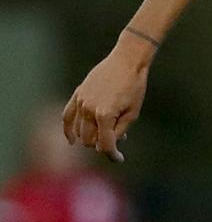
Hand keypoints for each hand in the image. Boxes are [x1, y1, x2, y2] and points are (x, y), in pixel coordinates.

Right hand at [63, 36, 151, 162]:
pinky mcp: (77, 95)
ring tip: (105, 134)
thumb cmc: (134, 87)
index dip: (113, 155)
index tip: (120, 159)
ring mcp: (80, 102)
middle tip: (117, 140)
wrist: (126, 62)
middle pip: (90, 140)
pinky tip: (72, 140)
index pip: (104, 145)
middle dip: (102, 144)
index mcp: (104, 115)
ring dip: (90, 137)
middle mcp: (88, 110)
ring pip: (79, 131)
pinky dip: (68, 129)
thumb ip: (119, 131)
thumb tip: (108, 145)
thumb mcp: (132, 112)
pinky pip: (66, 116)